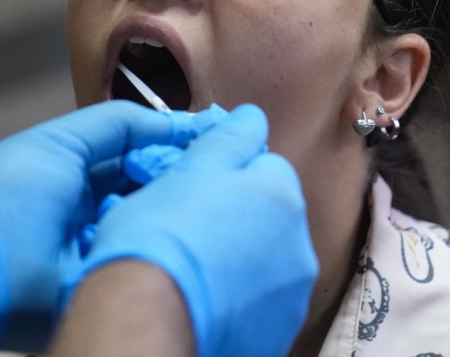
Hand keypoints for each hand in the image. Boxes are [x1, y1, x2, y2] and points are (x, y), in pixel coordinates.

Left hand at [0, 100, 225, 351]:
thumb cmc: (0, 196)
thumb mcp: (63, 142)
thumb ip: (122, 125)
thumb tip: (186, 123)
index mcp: (90, 178)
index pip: (154, 159)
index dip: (188, 149)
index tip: (231, 140)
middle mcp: (104, 216)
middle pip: (163, 195)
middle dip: (193, 183)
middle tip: (237, 172)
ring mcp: (107, 254)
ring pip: (160, 229)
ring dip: (183, 215)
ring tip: (219, 200)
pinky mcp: (106, 291)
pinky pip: (146, 267)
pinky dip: (166, 250)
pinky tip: (193, 236)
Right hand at [63, 104, 318, 356]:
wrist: (148, 315)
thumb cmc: (163, 236)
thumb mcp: (192, 169)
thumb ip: (230, 138)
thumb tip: (253, 116)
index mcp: (283, 196)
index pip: (266, 166)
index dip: (227, 174)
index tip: (196, 188)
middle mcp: (300, 247)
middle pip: (271, 217)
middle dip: (238, 218)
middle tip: (190, 228)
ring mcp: (291, 298)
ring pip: (265, 263)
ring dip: (239, 260)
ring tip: (194, 268)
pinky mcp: (276, 335)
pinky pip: (258, 306)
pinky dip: (237, 301)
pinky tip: (202, 301)